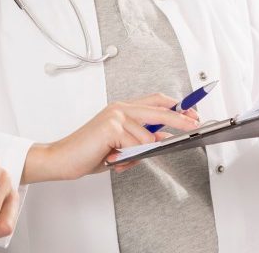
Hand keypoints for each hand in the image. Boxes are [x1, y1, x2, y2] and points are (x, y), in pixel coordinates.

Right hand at [21, 93, 200, 183]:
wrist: (63, 158)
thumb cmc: (89, 152)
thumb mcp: (121, 146)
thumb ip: (140, 140)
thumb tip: (163, 139)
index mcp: (122, 109)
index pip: (156, 101)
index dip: (176, 106)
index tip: (192, 112)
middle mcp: (120, 108)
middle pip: (160, 109)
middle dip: (181, 117)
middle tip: (196, 122)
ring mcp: (116, 115)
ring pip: (148, 135)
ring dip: (140, 151)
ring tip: (120, 158)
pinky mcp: (112, 126)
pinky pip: (135, 143)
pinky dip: (129, 155)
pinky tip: (113, 158)